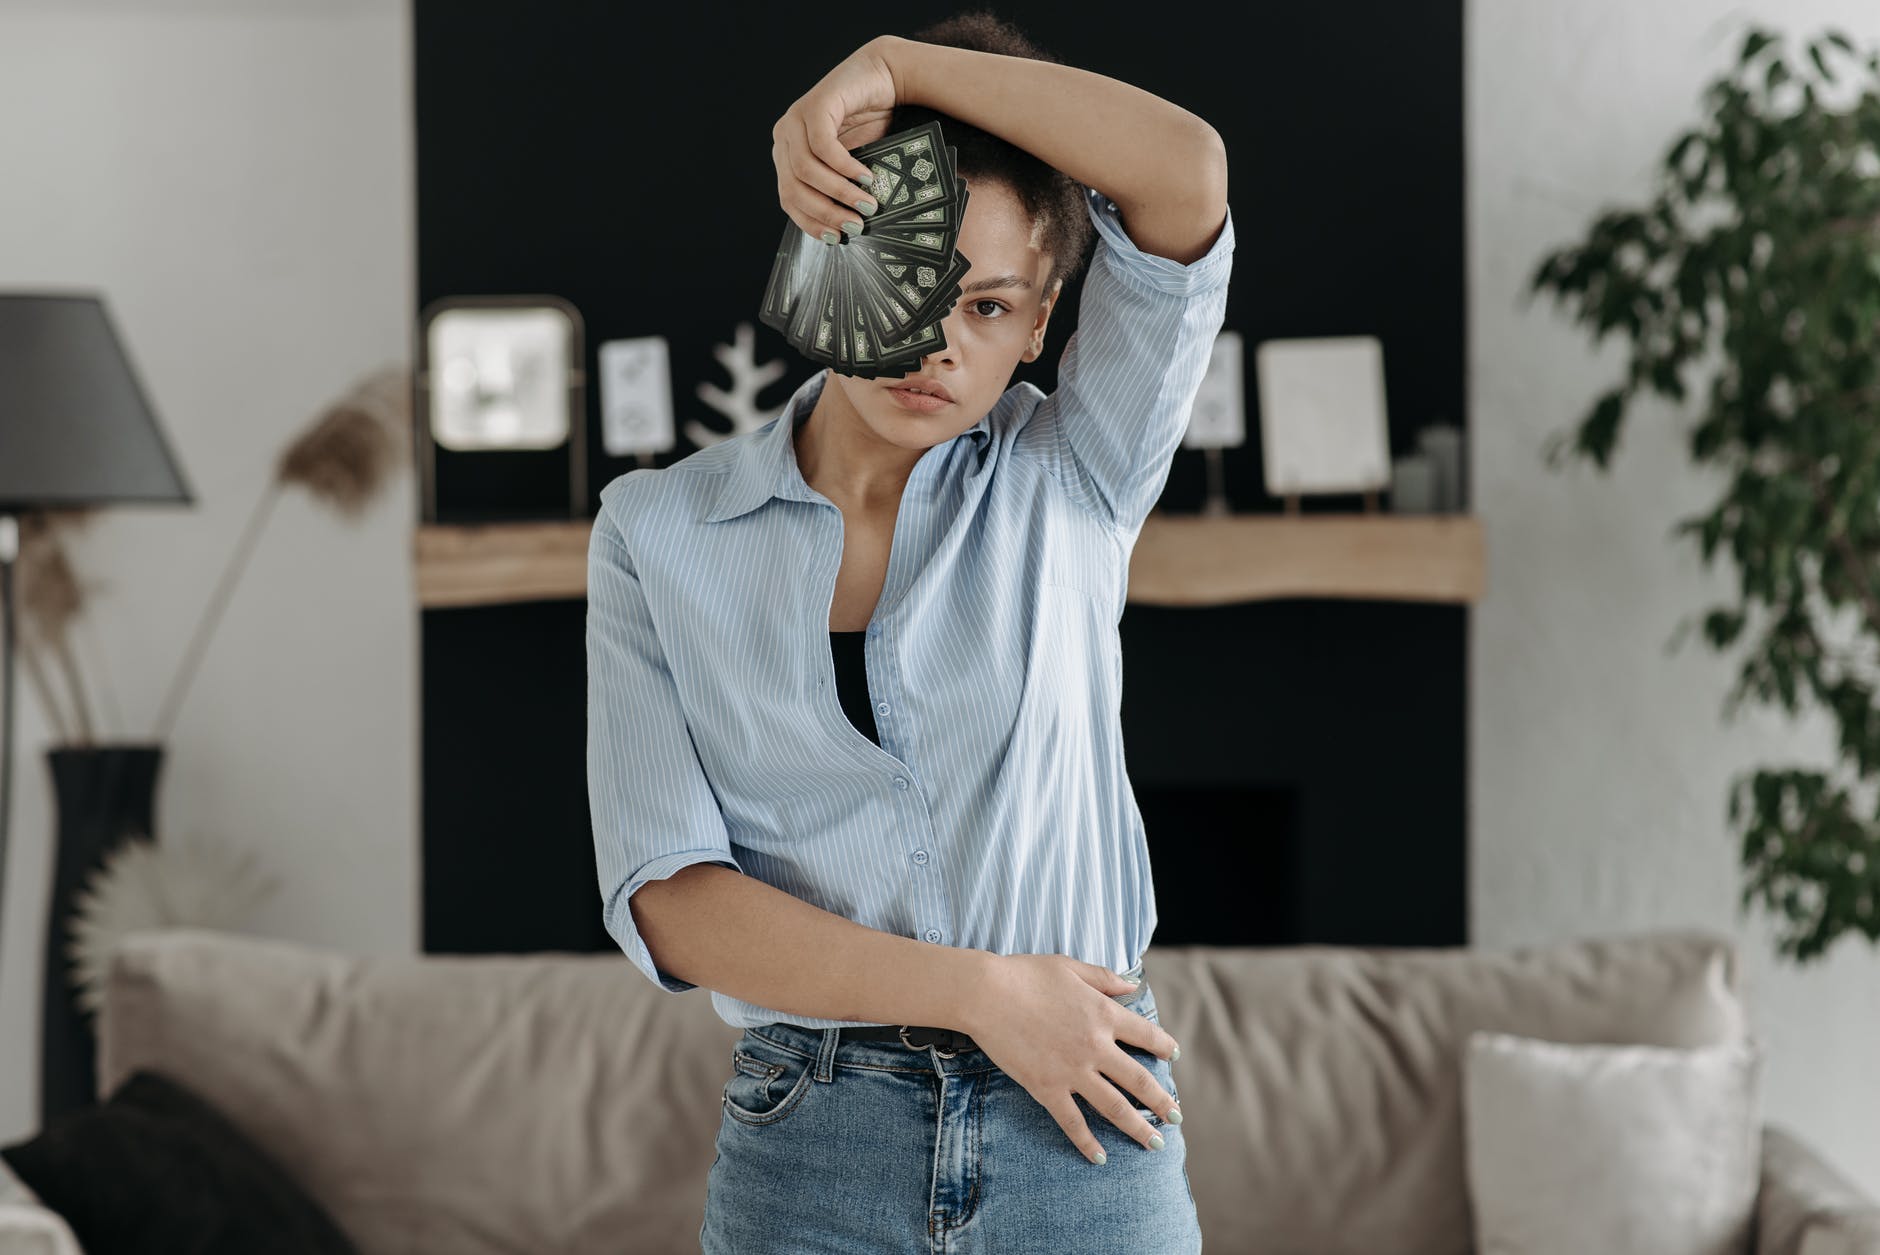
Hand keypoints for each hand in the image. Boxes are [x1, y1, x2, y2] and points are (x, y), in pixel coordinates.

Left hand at [771, 36, 900, 240]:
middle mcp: (785, 138)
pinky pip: (822, 146)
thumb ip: (838, 189)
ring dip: (839, 193)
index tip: (837, 239)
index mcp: (788, 156)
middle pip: (794, 188)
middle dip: (826, 212)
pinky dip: (844, 167)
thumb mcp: (851, 165)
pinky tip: (865, 177)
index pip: (789, 199)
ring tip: (867, 203)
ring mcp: (796, 119)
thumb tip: (847, 230)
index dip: (811, 223)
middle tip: (856, 225)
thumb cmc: (871, 123)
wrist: (887, 78)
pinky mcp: (815, 105)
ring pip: (806, 170)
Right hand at [958, 953, 1181, 1163]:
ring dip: (1138, 1128)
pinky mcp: (1047, 1088)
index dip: (1164, 1046)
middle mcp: (1095, 1046)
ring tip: (1155, 1144)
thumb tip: (1132, 985)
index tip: (1174, 1056)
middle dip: (1162, 1101)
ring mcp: (1072, 1071)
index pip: (1146, 1035)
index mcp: (1104, 1014)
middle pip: (1139, 1080)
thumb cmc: (1025, 974)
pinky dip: (1088, 1142)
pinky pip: (1073, 1121)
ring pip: (1115, 1107)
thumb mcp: (1070, 967)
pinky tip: (1100, 1157)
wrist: (986, 994)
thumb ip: (1104, 978)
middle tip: (1177, 1116)